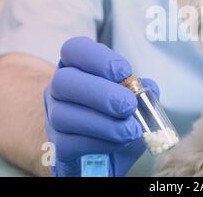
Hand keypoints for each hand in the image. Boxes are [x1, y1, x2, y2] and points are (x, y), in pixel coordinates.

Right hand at [43, 37, 158, 176]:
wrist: (107, 154)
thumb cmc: (119, 117)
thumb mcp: (134, 97)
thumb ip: (141, 89)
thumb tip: (148, 88)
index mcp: (77, 68)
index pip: (73, 49)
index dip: (98, 58)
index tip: (124, 72)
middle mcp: (58, 90)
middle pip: (64, 81)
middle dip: (101, 93)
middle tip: (129, 105)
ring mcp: (53, 118)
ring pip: (64, 115)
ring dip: (103, 123)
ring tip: (131, 129)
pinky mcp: (56, 147)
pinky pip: (68, 143)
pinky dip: (99, 143)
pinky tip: (120, 142)